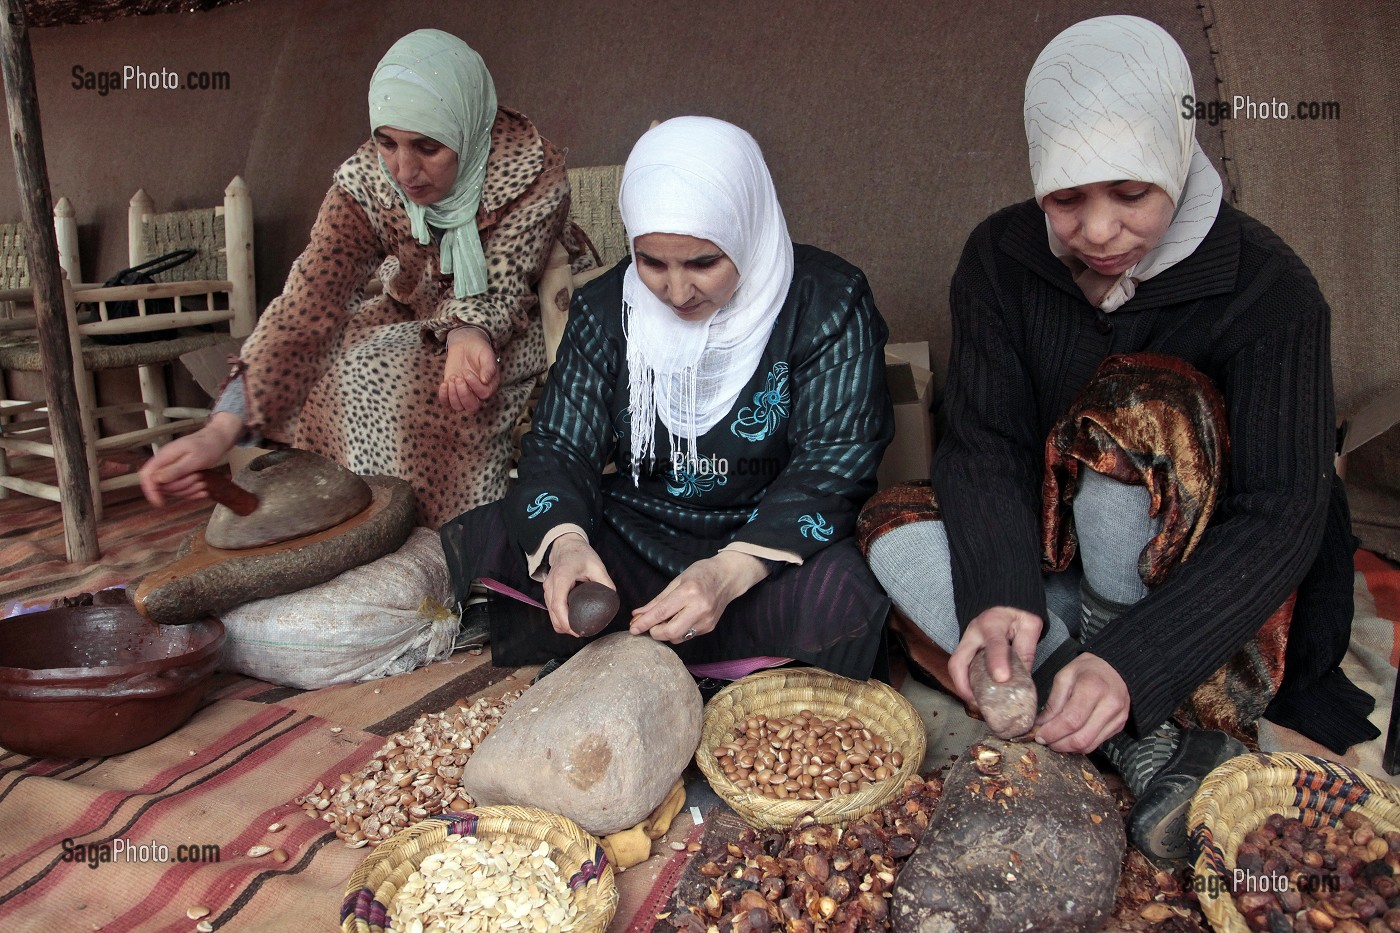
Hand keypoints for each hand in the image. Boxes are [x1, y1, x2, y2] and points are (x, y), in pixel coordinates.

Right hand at [137, 412, 242, 506]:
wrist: (217, 439)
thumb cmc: (207, 446)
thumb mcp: (194, 459)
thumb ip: (175, 470)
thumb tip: (156, 480)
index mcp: (164, 457)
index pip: (146, 475)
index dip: (150, 490)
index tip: (159, 502)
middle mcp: (165, 464)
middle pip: (162, 486)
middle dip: (181, 487)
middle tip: (198, 478)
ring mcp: (172, 470)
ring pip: (173, 490)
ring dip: (189, 490)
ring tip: (204, 482)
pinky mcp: (181, 475)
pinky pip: (182, 490)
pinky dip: (193, 493)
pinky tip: (205, 492)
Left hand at [438, 326, 499, 412]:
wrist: (466, 345)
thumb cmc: (478, 350)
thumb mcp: (486, 354)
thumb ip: (488, 367)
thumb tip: (485, 380)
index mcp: (490, 386)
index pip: (484, 394)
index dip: (474, 385)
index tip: (466, 372)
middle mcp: (478, 394)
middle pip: (472, 406)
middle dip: (463, 394)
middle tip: (458, 378)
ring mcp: (464, 394)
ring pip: (459, 407)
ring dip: (453, 395)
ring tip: (452, 379)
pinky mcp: (452, 392)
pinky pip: (447, 403)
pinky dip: (443, 397)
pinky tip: (444, 384)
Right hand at [542, 533, 616, 635]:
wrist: (566, 545)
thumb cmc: (581, 554)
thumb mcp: (597, 566)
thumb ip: (605, 582)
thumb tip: (612, 599)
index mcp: (562, 578)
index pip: (558, 604)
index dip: (565, 621)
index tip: (576, 630)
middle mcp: (551, 585)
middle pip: (553, 613)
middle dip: (565, 627)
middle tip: (581, 633)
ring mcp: (547, 589)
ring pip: (550, 613)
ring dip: (561, 624)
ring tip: (577, 629)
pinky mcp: (548, 591)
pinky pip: (551, 609)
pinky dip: (559, 618)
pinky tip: (571, 621)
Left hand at [629, 551, 767, 643]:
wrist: (728, 577)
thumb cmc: (701, 574)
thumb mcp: (676, 581)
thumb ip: (657, 601)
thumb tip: (637, 614)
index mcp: (688, 593)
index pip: (661, 613)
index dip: (644, 623)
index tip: (632, 629)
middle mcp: (698, 609)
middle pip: (670, 632)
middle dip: (655, 632)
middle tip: (649, 626)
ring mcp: (706, 620)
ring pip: (678, 638)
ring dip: (666, 633)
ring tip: (665, 620)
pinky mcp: (709, 627)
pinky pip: (687, 635)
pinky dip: (678, 631)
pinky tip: (679, 619)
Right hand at [947, 606, 1041, 710]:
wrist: (1004, 602)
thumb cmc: (1017, 613)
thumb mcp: (1029, 626)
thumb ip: (1026, 650)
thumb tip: (1024, 680)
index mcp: (992, 623)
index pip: (993, 643)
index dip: (996, 661)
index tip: (1002, 679)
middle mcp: (972, 633)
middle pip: (958, 661)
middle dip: (964, 685)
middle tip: (978, 703)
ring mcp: (966, 642)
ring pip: (956, 667)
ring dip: (964, 687)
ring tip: (978, 704)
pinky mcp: (966, 649)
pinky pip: (961, 669)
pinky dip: (966, 684)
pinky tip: (978, 696)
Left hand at [1033, 653, 1129, 753]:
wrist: (1115, 668)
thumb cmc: (1087, 670)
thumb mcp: (1064, 677)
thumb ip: (1053, 702)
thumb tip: (1041, 725)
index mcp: (1093, 687)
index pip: (1071, 720)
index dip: (1053, 732)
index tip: (1040, 736)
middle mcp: (1110, 705)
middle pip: (1081, 738)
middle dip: (1059, 744)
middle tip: (1046, 741)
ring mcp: (1118, 717)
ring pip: (1090, 745)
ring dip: (1069, 748)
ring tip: (1056, 741)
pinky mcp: (1120, 725)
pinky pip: (1097, 743)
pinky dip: (1081, 745)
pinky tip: (1070, 738)